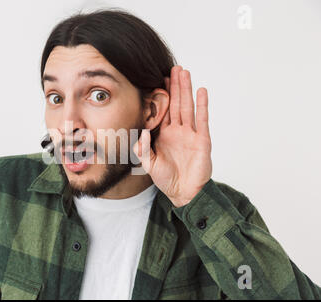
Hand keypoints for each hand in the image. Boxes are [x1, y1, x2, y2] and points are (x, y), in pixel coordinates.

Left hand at [133, 65, 212, 206]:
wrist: (183, 193)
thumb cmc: (166, 179)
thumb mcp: (149, 164)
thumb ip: (142, 149)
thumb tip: (140, 132)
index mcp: (164, 135)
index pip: (163, 110)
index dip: (161, 95)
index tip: (158, 79)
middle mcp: (178, 131)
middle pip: (176, 103)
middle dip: (174, 86)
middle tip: (174, 67)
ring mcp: (191, 134)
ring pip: (188, 107)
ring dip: (186, 90)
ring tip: (185, 73)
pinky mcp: (202, 140)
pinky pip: (202, 120)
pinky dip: (202, 105)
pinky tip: (202, 91)